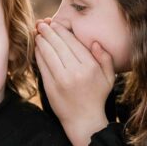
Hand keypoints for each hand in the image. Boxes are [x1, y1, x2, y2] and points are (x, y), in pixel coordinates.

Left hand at [34, 20, 114, 145]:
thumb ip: (105, 59)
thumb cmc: (97, 97)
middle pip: (59, 45)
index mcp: (91, 67)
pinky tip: (37, 47)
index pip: (74, 43)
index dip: (62, 31)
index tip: (55, 24)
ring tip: (38, 33)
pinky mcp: (51, 86)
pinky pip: (42, 65)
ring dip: (42, 40)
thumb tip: (95, 42)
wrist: (84, 121)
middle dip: (49, 32)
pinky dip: (38, 54)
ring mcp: (62, 79)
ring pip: (49, 53)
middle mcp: (77, 71)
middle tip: (42, 24)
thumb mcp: (109, 78)